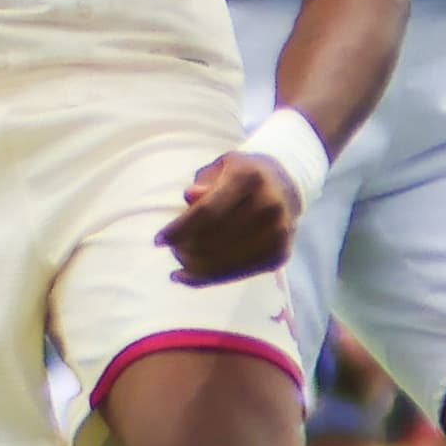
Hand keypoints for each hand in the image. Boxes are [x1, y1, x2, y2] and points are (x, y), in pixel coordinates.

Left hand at [158, 149, 301, 281]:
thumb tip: (188, 196)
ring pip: (224, 262)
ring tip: (179, 264)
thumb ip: (204, 182)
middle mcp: (268, 205)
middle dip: (184, 250)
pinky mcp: (279, 254)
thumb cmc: (243, 175)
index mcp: (249, 177)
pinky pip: (237, 274)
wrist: (287, 185)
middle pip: (214, 239)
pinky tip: (189, 277)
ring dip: (194, 267)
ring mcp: (277, 233)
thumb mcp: (222, 167)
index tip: (158, 241)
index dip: (179, 229)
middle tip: (171, 251)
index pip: (207, 211)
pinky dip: (209, 279)